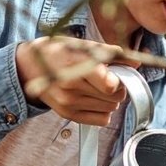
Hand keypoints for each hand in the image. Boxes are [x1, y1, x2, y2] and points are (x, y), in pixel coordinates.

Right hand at [15, 37, 137, 125]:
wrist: (28, 67)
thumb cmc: (58, 52)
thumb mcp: (83, 45)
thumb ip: (113, 54)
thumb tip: (136, 62)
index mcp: (76, 67)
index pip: (111, 86)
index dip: (119, 80)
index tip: (115, 74)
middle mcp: (71, 89)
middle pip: (115, 98)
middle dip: (117, 88)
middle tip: (107, 79)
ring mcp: (69, 104)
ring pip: (111, 109)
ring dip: (110, 99)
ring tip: (97, 87)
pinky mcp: (68, 115)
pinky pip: (102, 120)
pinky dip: (103, 111)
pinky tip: (94, 99)